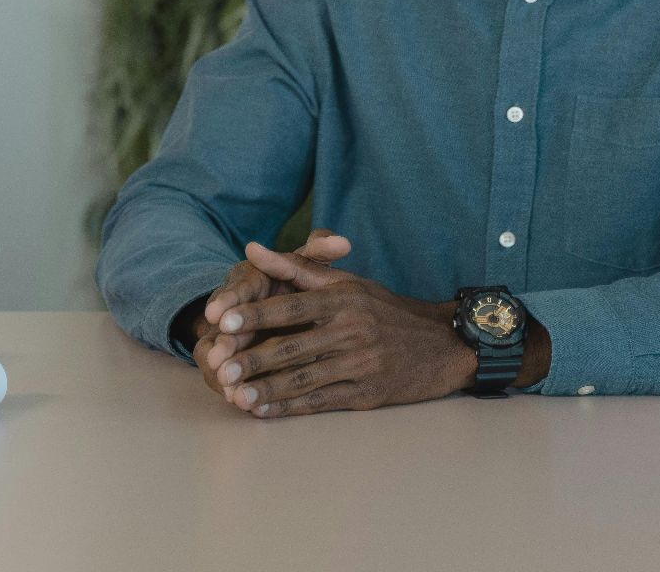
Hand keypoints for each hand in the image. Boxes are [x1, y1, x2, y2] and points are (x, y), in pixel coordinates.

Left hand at [205, 242, 475, 417]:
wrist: (442, 345)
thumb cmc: (384, 309)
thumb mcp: (346, 281)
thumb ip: (296, 267)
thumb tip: (252, 249)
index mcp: (342, 300)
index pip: (290, 306)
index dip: (254, 314)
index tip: (221, 321)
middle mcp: (351, 331)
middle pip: (292, 347)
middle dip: (252, 358)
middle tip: (217, 366)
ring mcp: (360, 365)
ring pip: (303, 378)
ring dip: (265, 388)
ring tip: (233, 394)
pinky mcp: (366, 394)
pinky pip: (320, 401)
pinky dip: (289, 407)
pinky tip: (263, 409)